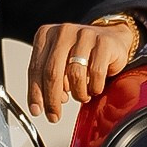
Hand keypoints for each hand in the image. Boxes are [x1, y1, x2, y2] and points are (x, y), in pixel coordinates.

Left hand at [26, 14, 141, 122]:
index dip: (35, 93)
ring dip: (78, 93)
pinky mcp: (104, 42)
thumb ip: (48, 80)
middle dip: (52, 99)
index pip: (36, 68)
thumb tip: (40, 106)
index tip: (36, 110)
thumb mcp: (59, 64)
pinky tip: (94, 88)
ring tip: (82, 96)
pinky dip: (94, 87)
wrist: (111, 39)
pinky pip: (96, 73)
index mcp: (47, 35)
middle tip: (55, 115)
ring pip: (75, 74)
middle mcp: (64, 31)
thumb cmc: (82, 55)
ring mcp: (85, 34)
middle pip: (52, 72)